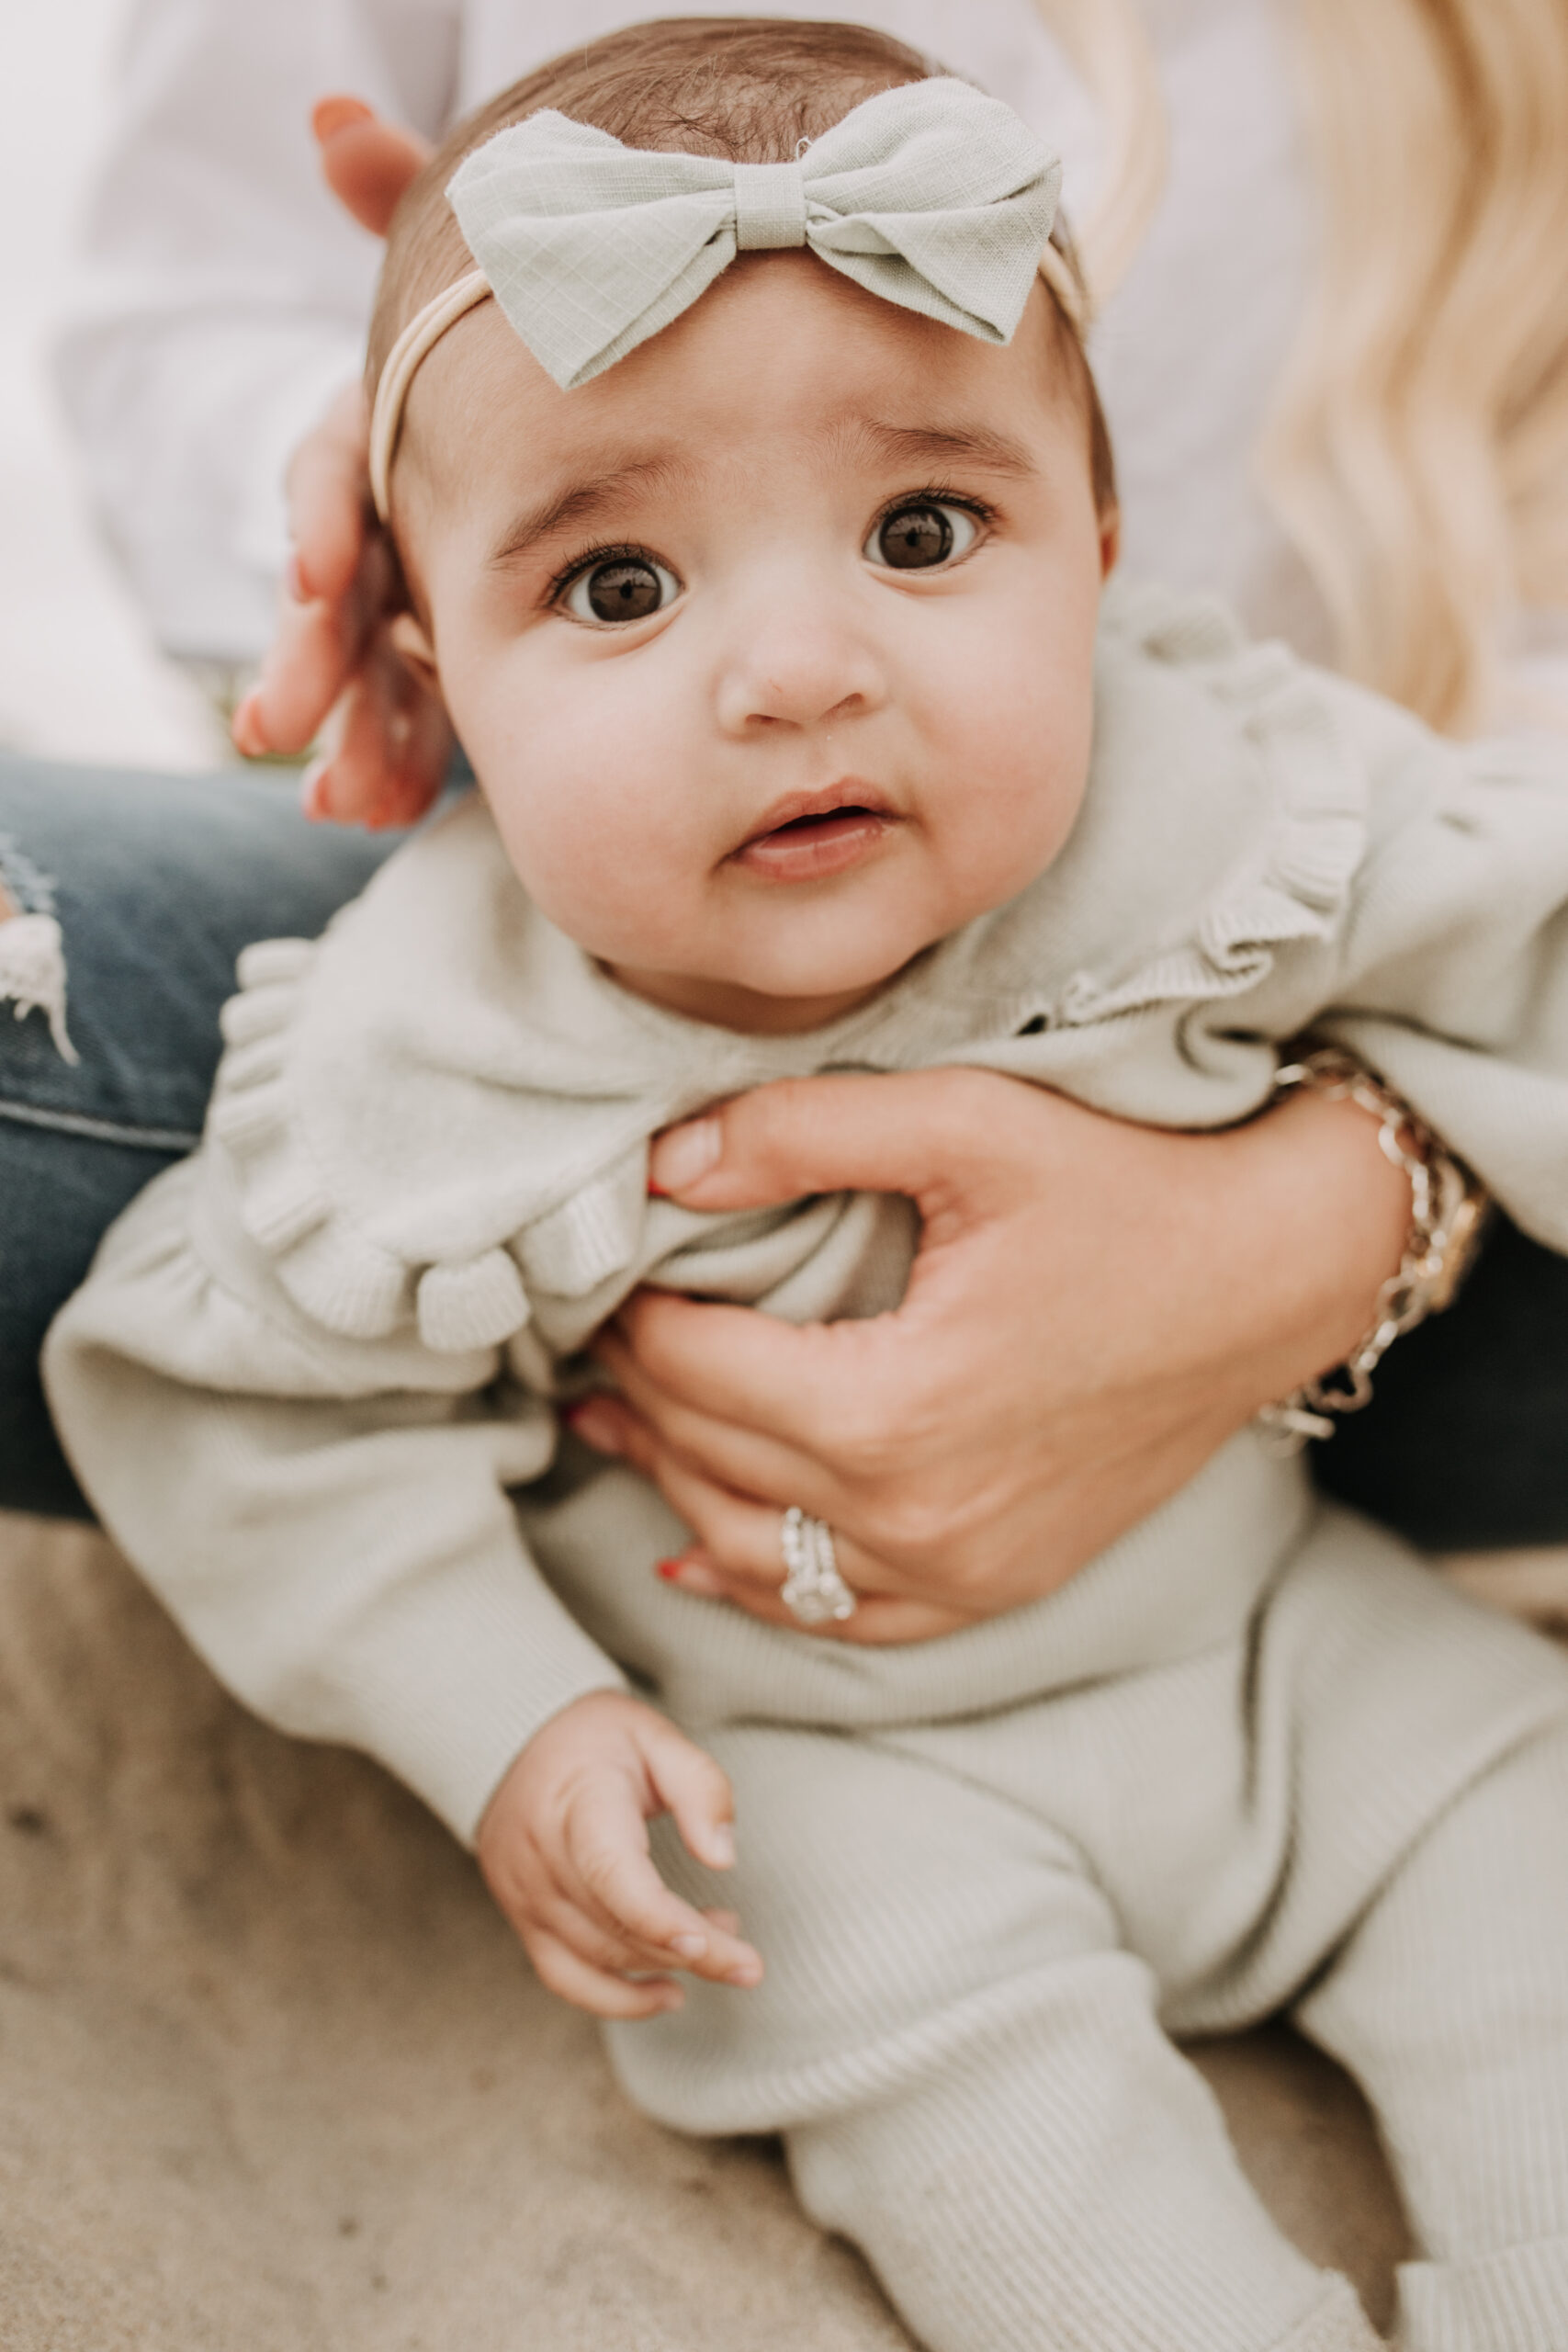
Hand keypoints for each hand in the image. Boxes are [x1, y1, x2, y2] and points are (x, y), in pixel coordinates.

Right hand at [231, 98, 451, 827]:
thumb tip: (332, 121)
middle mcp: (378, 527)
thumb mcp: (456, 291)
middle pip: (331, 597)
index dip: (320, 519)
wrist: (537, 435)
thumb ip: (406, 213)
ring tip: (344, 800)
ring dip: (350, 733)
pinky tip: (378, 809)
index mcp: (380, 442)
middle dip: (307, 661)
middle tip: (277, 724)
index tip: (313, 571)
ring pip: (365, 674)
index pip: (332, 476)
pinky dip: (392, 760)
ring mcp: (403, 606)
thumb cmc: (489, 361)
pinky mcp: (438, 665)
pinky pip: (411, 719)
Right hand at [476, 1691, 763, 2018]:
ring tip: (718, 1941)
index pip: (612, 1873)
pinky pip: (566, 1978)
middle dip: (693, 1952)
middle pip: (617, 1925)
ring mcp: (524, 1894)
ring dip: (665, 1964)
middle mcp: (542, 1855)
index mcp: (578, 1802)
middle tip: (748, 1960)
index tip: (715, 1942)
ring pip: (599, 1956)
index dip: (659, 1918)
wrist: (513, 1742)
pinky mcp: (522, 1919)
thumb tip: (723, 1858)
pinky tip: (667, 1994)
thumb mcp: (657, 1736)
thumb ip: (699, 1788)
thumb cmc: (598, 1739)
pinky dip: (617, 1999)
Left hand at [572, 1069, 1411, 1642]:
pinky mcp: (998, 1584)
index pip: (698, 1372)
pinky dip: (762, 1583)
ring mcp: (961, 1568)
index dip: (633, 1321)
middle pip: (712, 1463)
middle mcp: (917, 1515)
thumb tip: (659, 1164)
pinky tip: (704, 1548)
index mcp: (893, 1406)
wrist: (1270, 1276)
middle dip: (638, 1396)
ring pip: (756, 1556)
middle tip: (591, 1339)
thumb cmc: (1124, 1186)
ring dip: (674, 1488)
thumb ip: (799, 1133)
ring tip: (616, 1425)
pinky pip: (843, 1615)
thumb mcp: (966, 1123)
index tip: (606, 1275)